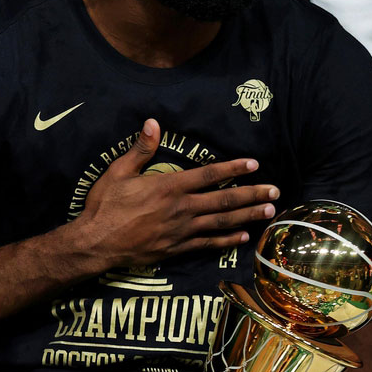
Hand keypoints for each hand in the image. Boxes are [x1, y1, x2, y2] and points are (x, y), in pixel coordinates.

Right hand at [76, 119, 278, 268]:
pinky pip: (209, 244)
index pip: (209, 174)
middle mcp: (182, 208)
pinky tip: (243, 236)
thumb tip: (153, 122)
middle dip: (252, 194)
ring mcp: (182, 231)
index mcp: (169, 186)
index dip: (233, 168)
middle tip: (275, 191)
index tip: (253, 164)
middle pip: (224, 199)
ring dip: (247, 216)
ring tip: (269, 211)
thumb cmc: (105, 205)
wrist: (96, 243)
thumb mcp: (118, 172)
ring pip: (222, 222)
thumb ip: (140, 149)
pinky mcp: (178, 249)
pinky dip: (228, 240)